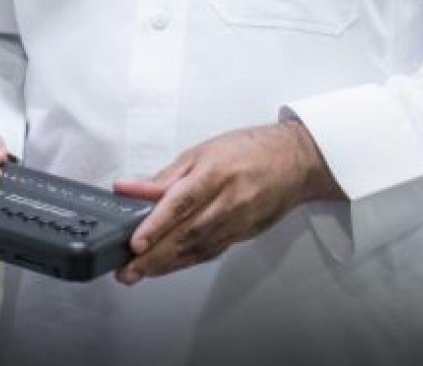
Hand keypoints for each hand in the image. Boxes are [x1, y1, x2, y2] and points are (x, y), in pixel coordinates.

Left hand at [112, 119, 343, 283]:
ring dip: (166, 264)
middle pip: (187, 233)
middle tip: (128, 270)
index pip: (182, 203)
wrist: (295, 162)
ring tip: (139, 273)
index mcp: (215, 174)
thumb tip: (129, 188)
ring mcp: (238, 222)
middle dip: (154, 255)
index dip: (157, 224)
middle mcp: (228, 201)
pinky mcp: (243, 235)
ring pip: (198, 248)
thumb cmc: (247, 150)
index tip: (136, 242)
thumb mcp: (201, 152)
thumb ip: (165, 176)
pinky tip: (167, 267)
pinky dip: (186, 261)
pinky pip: (210, 251)